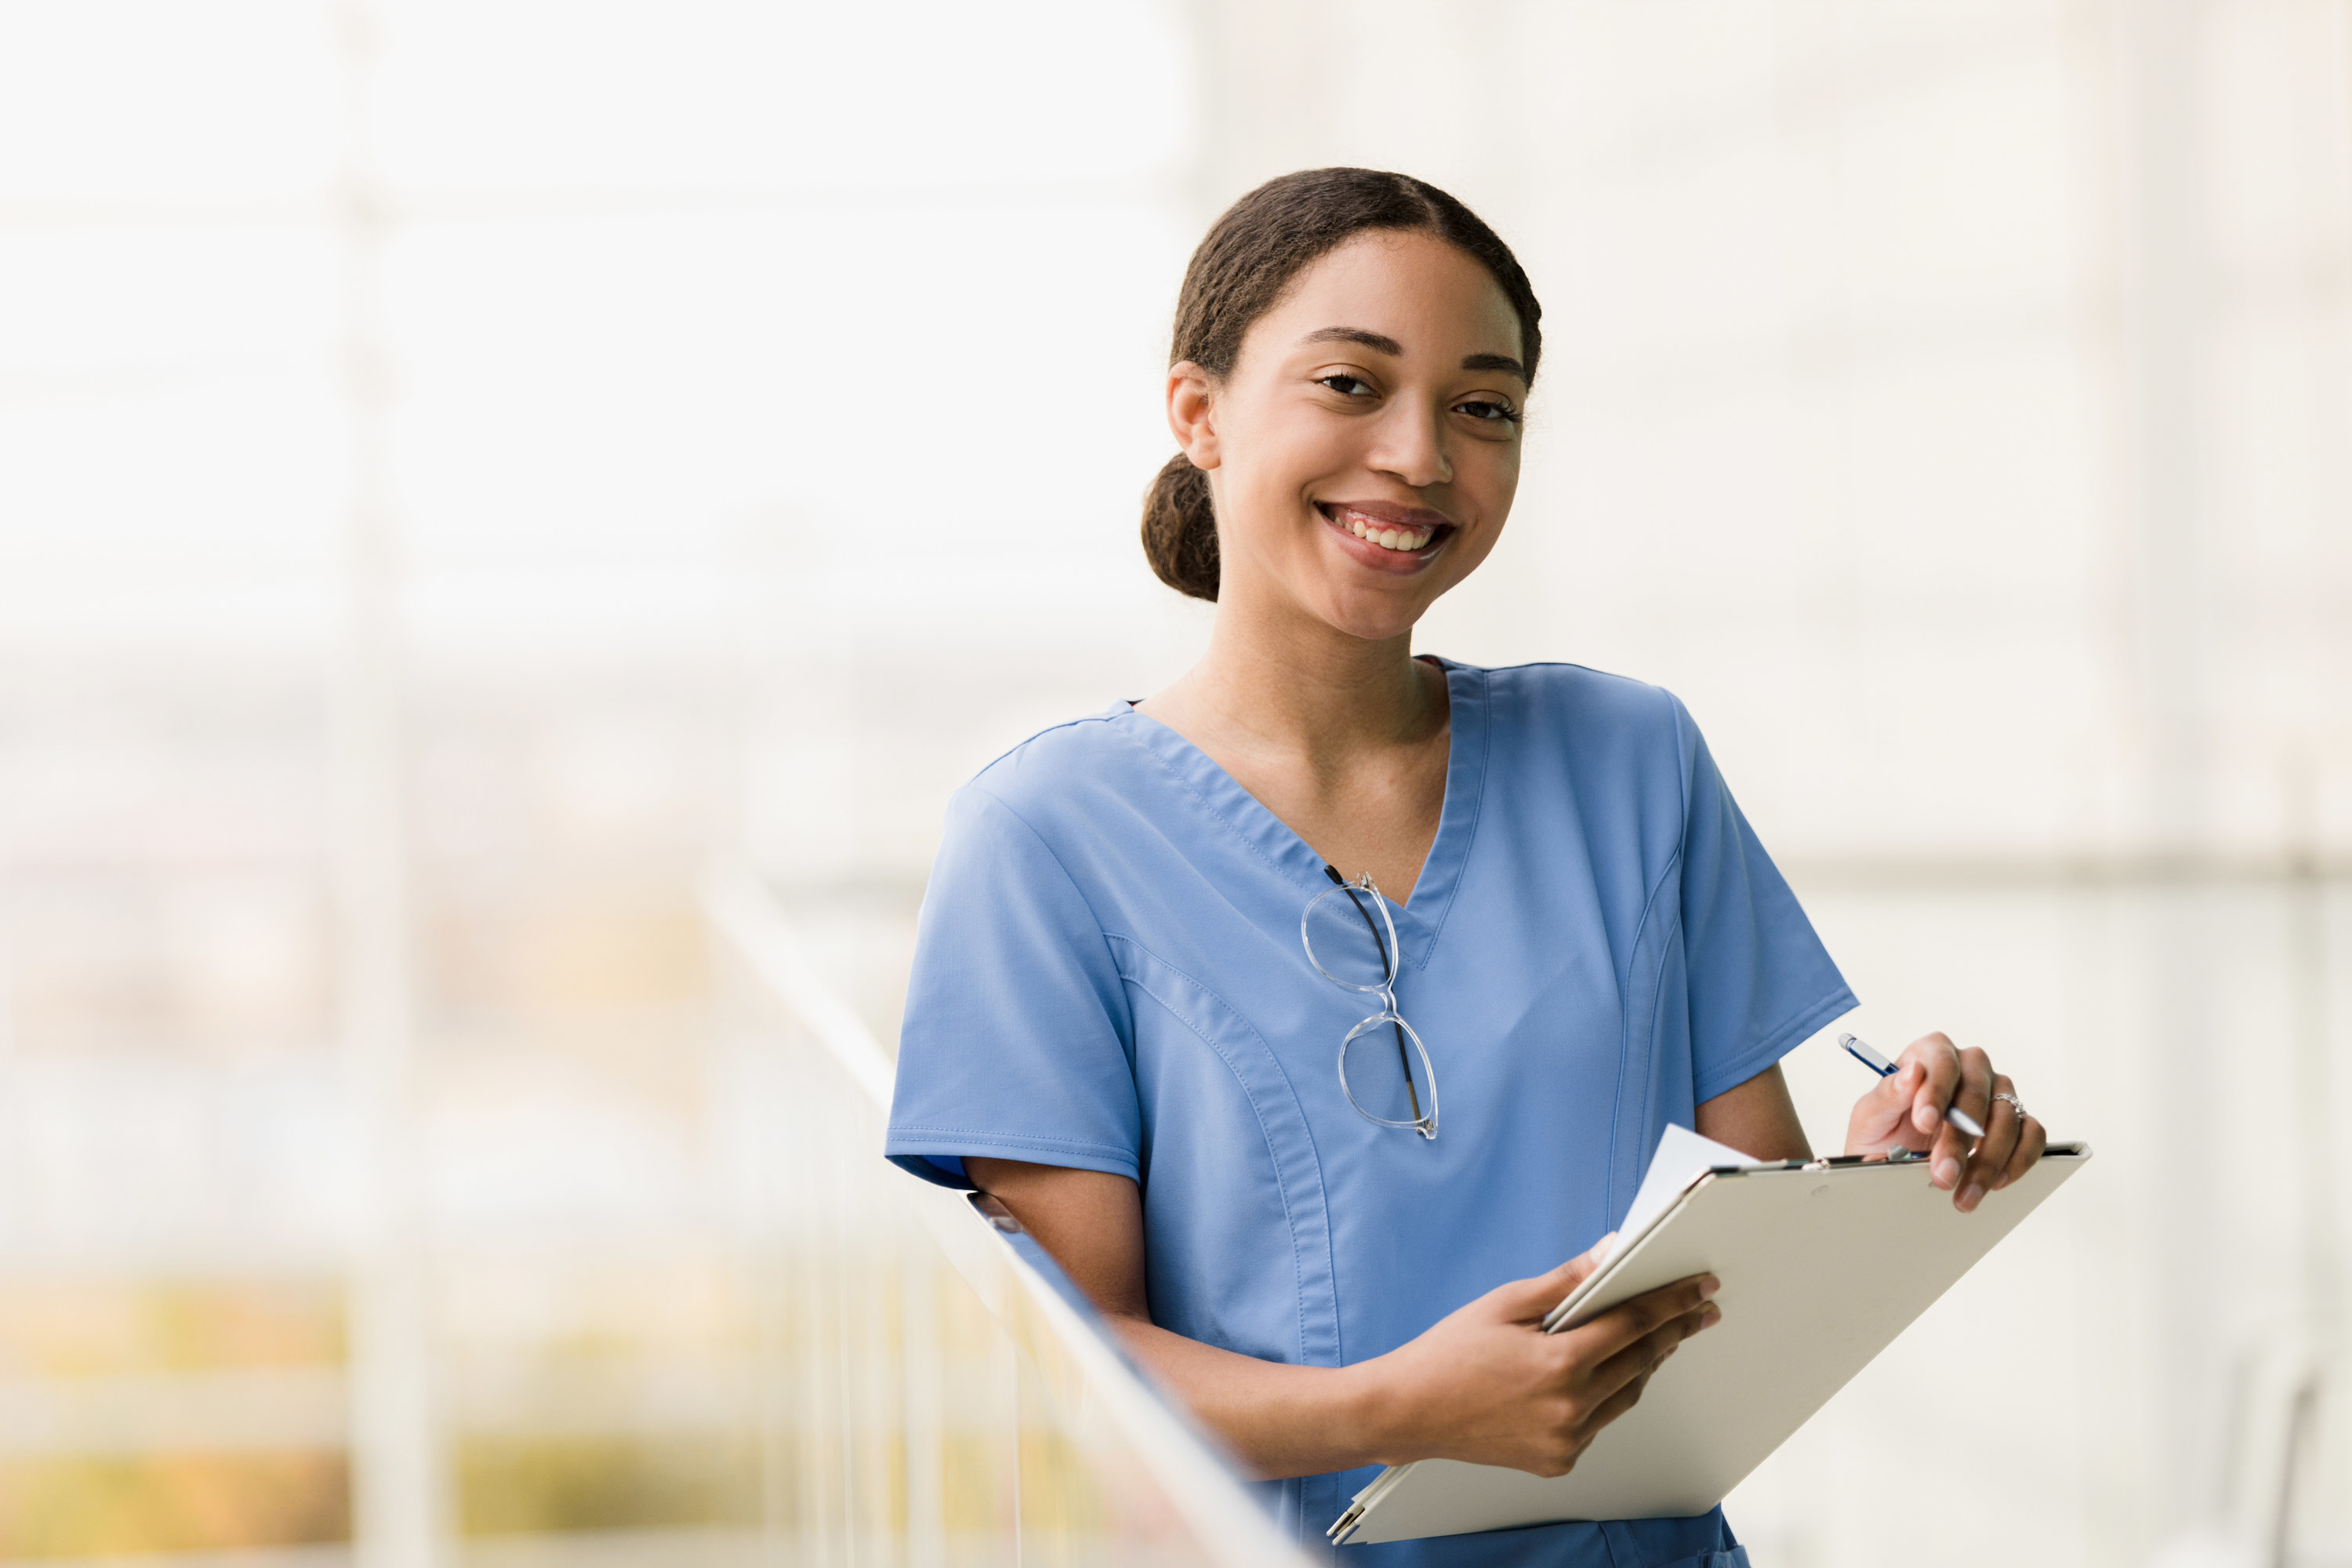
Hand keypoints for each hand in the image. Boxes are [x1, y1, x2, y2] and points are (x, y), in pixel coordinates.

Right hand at [1364, 1236, 1722, 1476]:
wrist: (1410, 1411)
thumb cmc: (1449, 1355)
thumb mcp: (1506, 1303)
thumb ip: (1564, 1281)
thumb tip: (1607, 1253)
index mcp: (1560, 1361)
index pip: (1635, 1322)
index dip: (1673, 1301)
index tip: (1700, 1289)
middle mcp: (1570, 1406)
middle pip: (1642, 1360)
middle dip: (1675, 1331)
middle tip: (1698, 1312)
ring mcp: (1567, 1439)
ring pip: (1627, 1395)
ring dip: (1645, 1364)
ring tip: (1658, 1339)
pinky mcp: (1558, 1460)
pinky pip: (1600, 1422)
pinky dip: (1608, 1396)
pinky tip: (1602, 1376)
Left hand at [1843, 1031, 2047, 1212]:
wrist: (1892, 1161)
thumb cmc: (1882, 1131)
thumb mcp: (1870, 1117)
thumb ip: (1888, 1095)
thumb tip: (1911, 1073)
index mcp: (1930, 1054)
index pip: (1941, 1062)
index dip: (1935, 1092)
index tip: (1924, 1123)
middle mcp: (1969, 1067)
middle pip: (1977, 1093)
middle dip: (1959, 1139)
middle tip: (1943, 1174)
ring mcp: (1997, 1092)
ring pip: (2007, 1117)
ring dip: (1988, 1160)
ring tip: (1964, 1193)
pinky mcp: (2016, 1120)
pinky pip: (2032, 1134)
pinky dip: (2018, 1159)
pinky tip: (1996, 1182)